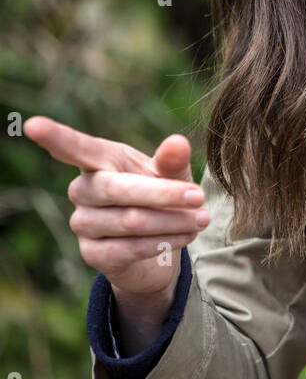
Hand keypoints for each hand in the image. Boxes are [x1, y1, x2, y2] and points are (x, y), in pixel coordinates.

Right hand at [23, 117, 209, 301]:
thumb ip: (173, 160)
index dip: (54, 137)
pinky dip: (164, 242)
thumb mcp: (172, 175)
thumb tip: (177, 142)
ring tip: (201, 219)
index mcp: (99, 160)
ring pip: (130, 221)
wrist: (159, 246)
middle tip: (199, 197)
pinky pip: (130, 248)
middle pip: (118, 190)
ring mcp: (83, 223)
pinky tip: (185, 236)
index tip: (33, 125)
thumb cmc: (160, 197)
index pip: (74, 147)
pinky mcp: (92, 253)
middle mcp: (83, 190)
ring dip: (172, 222)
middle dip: (164, 194)